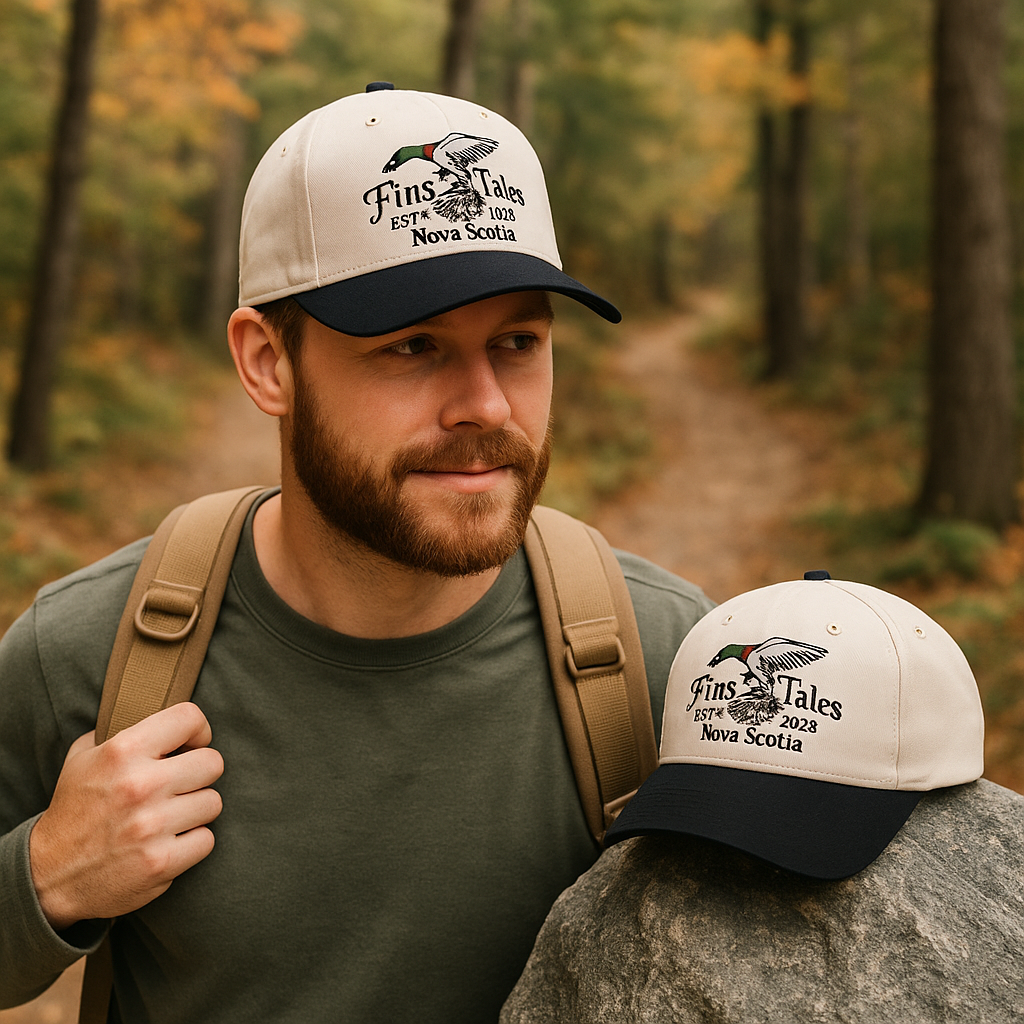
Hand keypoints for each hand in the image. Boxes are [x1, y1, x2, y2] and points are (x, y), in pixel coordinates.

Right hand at [29, 702, 223, 930]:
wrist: (50, 875)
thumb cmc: (75, 809)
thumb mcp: (84, 757)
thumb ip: (123, 729)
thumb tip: (161, 715)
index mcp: (122, 751)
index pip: (190, 717)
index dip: (198, 730)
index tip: (189, 745)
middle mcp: (140, 785)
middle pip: (213, 762)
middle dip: (199, 773)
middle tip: (180, 784)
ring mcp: (152, 826)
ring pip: (213, 802)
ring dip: (196, 809)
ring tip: (171, 814)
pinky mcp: (161, 862)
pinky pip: (207, 839)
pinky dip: (192, 841)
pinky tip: (169, 840)